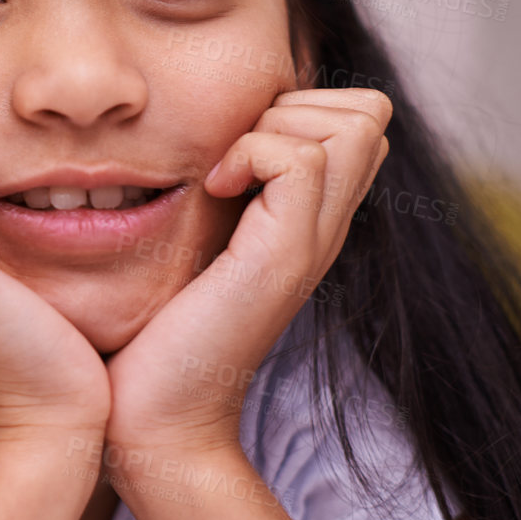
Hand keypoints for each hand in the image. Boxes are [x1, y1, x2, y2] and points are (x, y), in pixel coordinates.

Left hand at [100, 87, 392, 463]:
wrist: (153, 417)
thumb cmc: (152, 333)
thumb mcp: (191, 242)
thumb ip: (214, 193)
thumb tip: (197, 138)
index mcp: (307, 219)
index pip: (357, 119)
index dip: (300, 102)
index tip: (235, 142)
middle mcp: (324, 227)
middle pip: (368, 112)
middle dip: (296, 102)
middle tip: (234, 151)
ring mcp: (313, 242)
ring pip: (350, 124)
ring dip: (272, 125)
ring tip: (224, 173)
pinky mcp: (285, 258)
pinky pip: (301, 159)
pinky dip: (252, 152)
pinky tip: (213, 191)